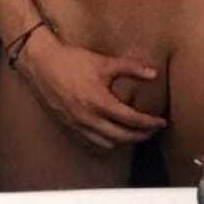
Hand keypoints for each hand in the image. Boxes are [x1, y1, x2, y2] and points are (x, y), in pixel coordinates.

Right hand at [15, 26, 167, 152]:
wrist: (42, 63)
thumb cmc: (73, 60)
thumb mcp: (104, 62)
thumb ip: (131, 68)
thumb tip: (153, 73)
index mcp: (99, 102)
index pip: (131, 119)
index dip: (149, 123)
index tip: (161, 122)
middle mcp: (89, 118)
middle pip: (122, 136)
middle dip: (140, 136)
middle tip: (152, 131)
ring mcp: (78, 124)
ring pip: (107, 143)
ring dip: (124, 141)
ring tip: (135, 133)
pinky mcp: (70, 124)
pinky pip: (92, 141)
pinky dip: (107, 142)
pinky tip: (113, 134)